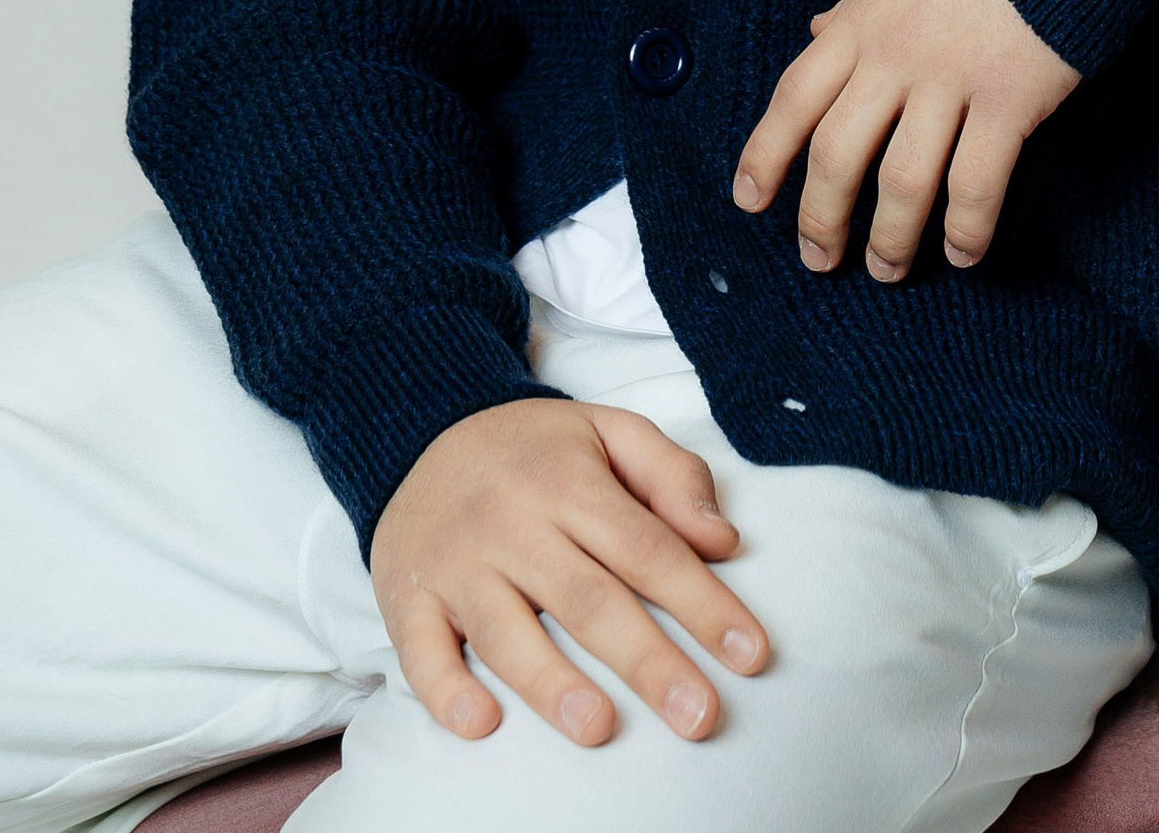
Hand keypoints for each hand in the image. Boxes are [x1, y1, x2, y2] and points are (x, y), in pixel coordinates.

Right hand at [371, 397, 768, 745]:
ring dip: (552, 683)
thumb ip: (672, 475)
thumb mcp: (608, 431)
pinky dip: (445, 691)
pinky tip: (480, 722)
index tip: (750, 653)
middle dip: (648, 661)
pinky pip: (420, 652)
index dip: (703, 603)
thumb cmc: (533, 449)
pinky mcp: (408, 598)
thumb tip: (721, 540)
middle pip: (589, 599)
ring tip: (600, 727)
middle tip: (699, 715)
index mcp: (568, 481)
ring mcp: (457, 563)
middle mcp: (512, 522)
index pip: (648, 548)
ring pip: (506, 631)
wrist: (418, 433)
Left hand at [733, 0, 1078, 280]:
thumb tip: (818, 28)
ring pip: (901, 182)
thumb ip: (858, 3)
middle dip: (822, 218)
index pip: (795, 98)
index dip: (765, 155)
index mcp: (861, 20)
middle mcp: (894, 56)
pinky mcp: (1009, 99)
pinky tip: (962, 254)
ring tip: (888, 270)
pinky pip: (976, 183)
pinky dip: (965, 229)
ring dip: (890, 238)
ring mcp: (951, 80)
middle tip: (820, 260)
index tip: (748, 200)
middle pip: (837, 154)